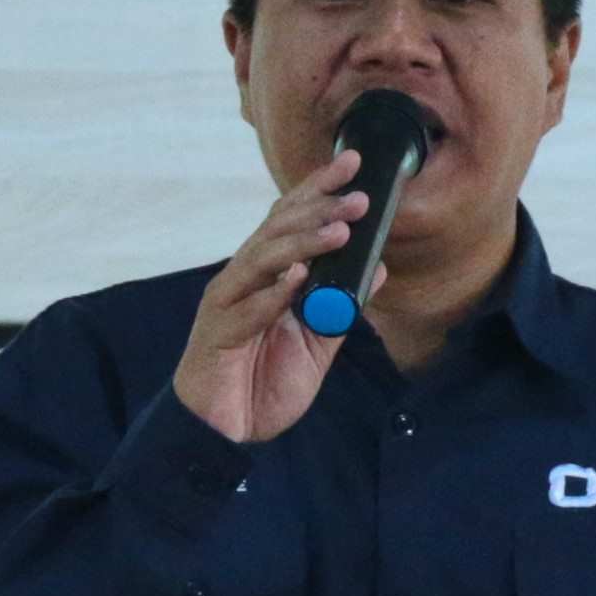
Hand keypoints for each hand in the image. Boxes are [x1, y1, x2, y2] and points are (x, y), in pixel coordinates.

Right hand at [174, 148, 365, 445]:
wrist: (225, 432)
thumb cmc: (262, 381)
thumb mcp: (316, 343)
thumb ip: (342, 306)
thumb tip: (378, 269)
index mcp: (267, 275)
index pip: (291, 219)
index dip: (319, 189)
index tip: (352, 163)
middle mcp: (244, 279)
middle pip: (277, 230)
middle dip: (317, 210)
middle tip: (358, 199)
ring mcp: (228, 305)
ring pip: (262, 261)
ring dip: (301, 244)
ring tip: (338, 232)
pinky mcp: (217, 336)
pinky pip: (246, 311)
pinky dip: (271, 294)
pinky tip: (295, 279)